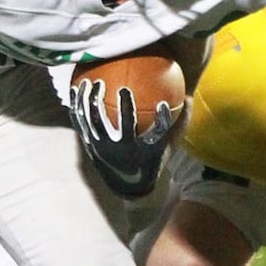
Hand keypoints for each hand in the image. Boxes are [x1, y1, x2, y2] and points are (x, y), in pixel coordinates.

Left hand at [70, 77, 174, 198]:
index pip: (127, 125)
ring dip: (84, 101)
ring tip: (85, 81)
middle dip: (97, 102)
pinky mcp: (88, 145)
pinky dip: (76, 106)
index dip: (126, 107)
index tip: (126, 89)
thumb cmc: (152, 160)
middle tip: (100, 81)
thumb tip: (190, 97)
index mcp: (129, 147)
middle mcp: (110, 147)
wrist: (130, 184)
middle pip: (99, 122)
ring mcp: (97, 147)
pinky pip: (79, 123)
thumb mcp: (169, 145)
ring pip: (86, 121)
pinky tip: (75, 89)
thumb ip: (180, 122)